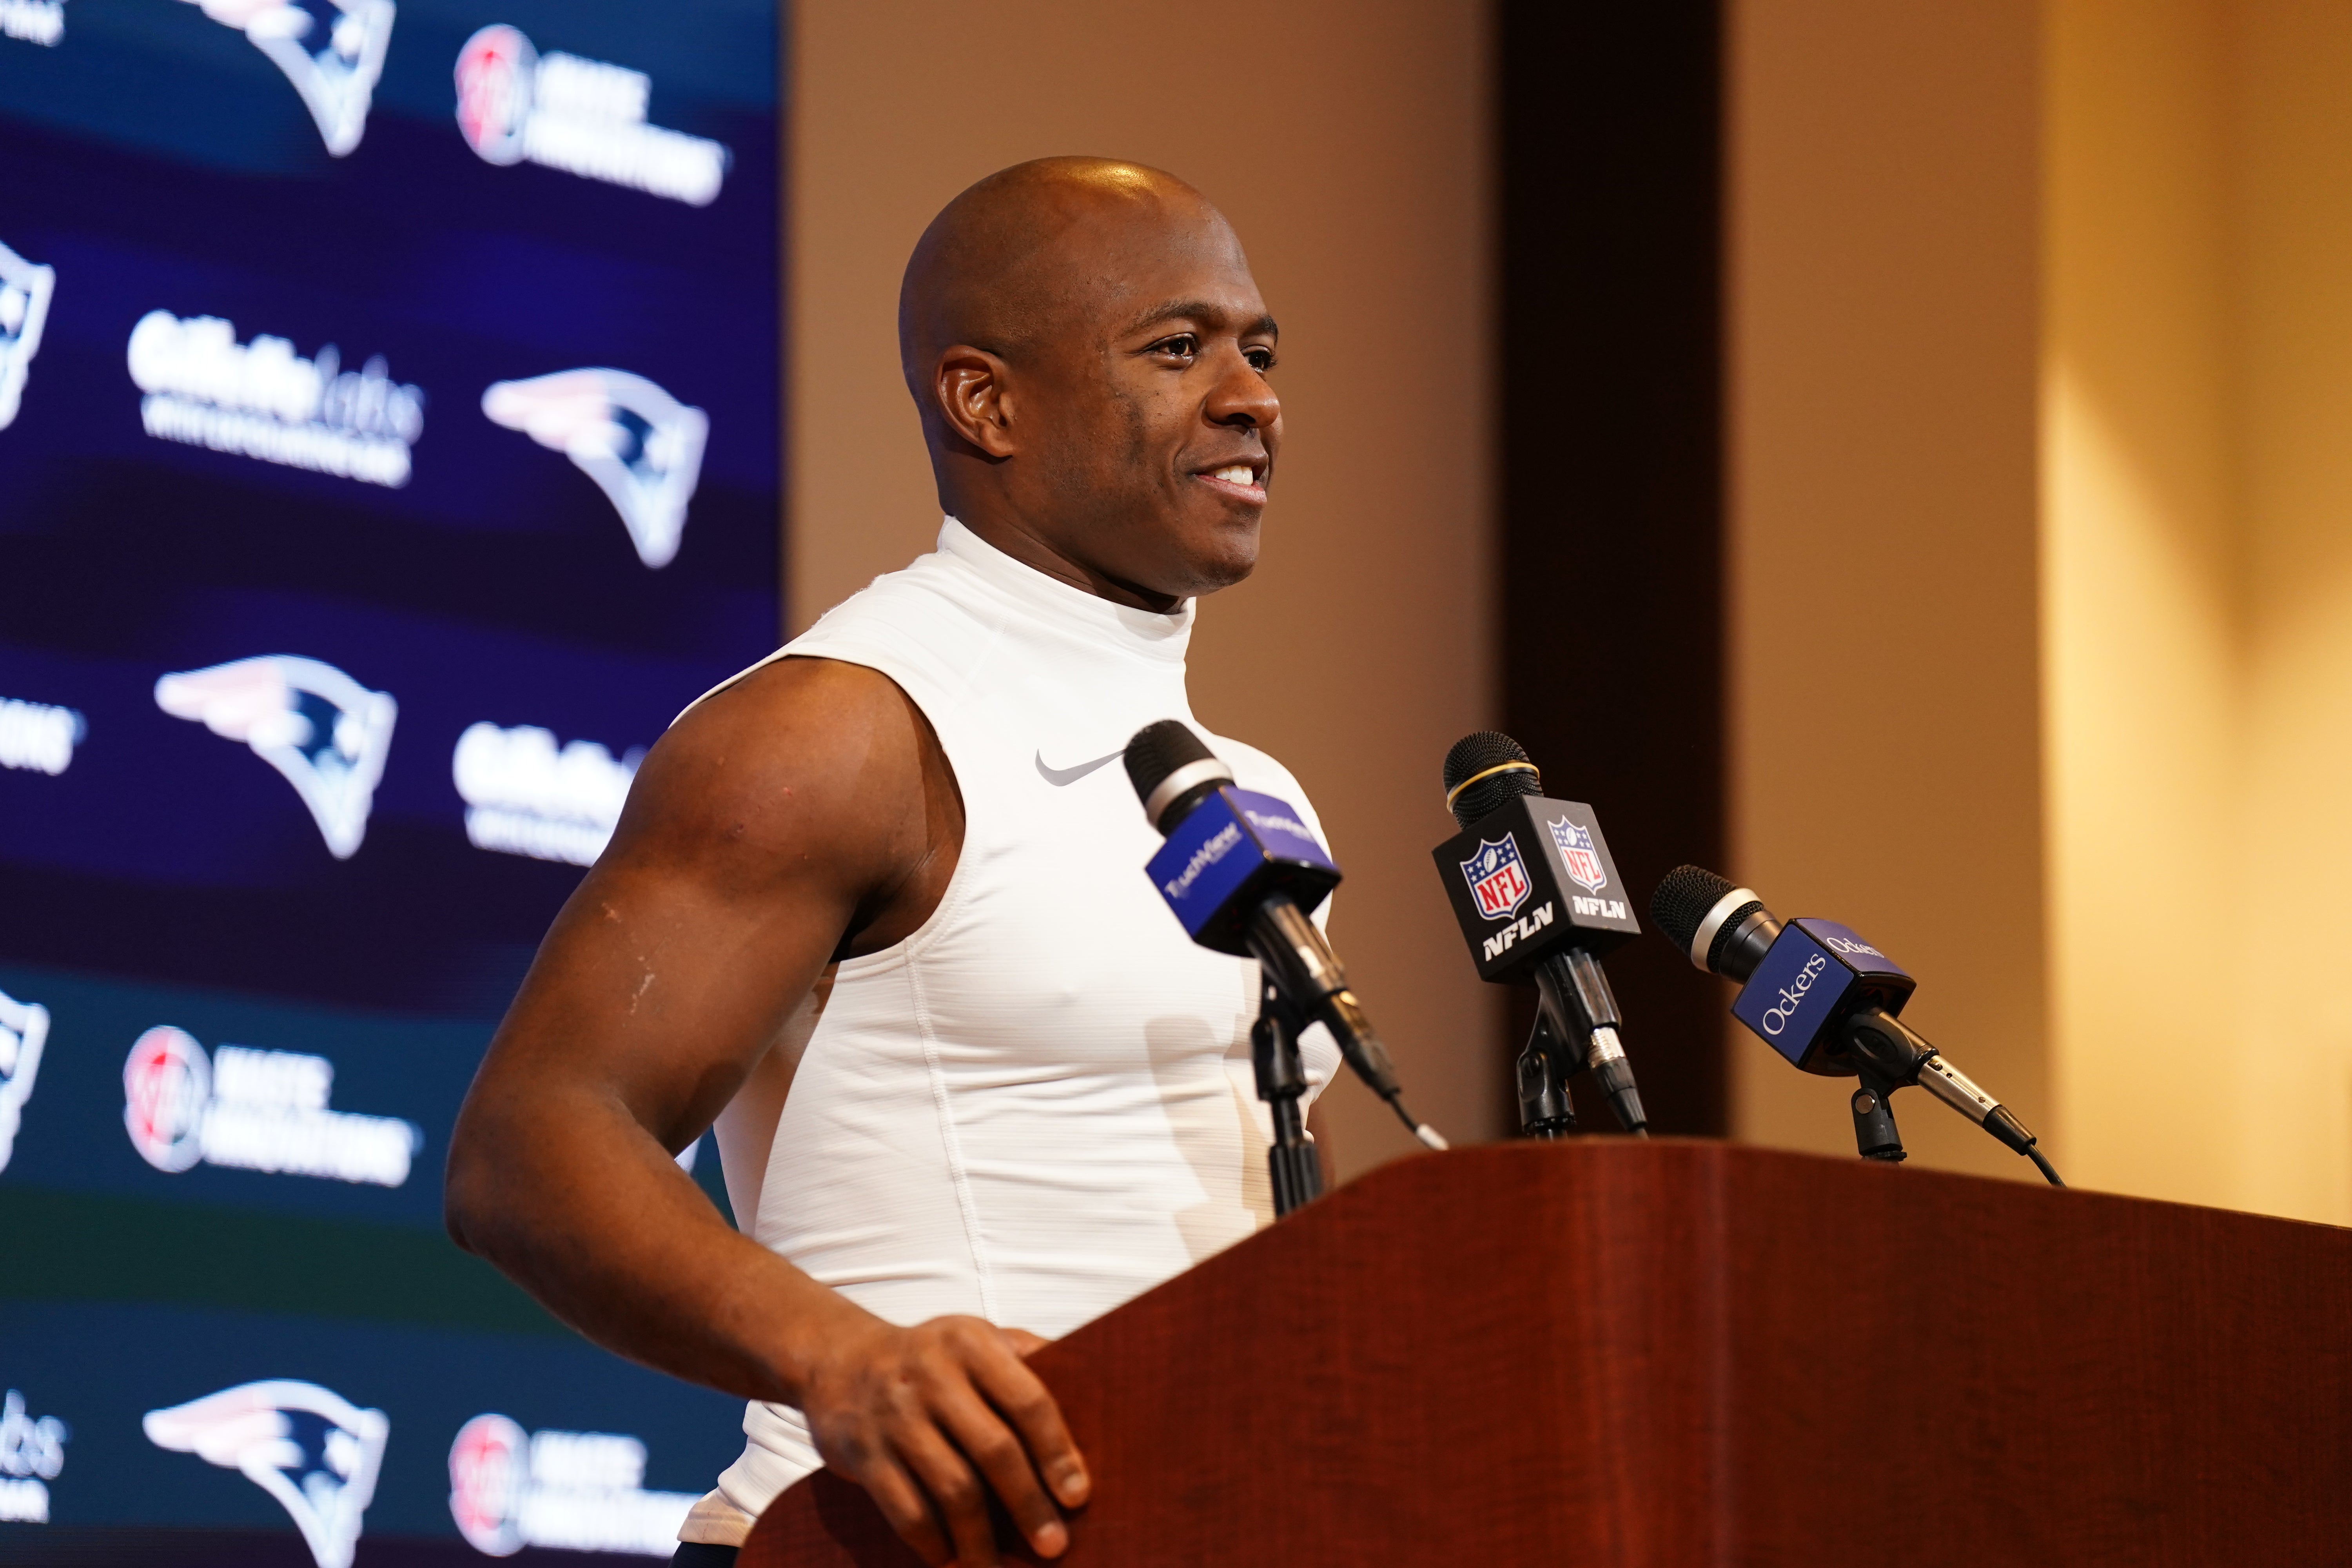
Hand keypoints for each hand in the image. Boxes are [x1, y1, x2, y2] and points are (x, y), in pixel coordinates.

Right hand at [800, 1313, 1089, 1565]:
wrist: (837, 1360)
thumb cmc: (929, 1357)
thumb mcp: (976, 1337)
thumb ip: (1028, 1356)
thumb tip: (1093, 1391)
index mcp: (971, 1344)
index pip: (1028, 1401)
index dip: (1057, 1451)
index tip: (1078, 1496)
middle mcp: (932, 1376)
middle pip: (993, 1450)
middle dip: (1028, 1505)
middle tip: (1053, 1546)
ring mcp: (894, 1416)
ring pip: (950, 1489)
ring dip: (980, 1538)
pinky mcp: (863, 1454)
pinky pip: (905, 1509)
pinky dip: (932, 1541)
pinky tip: (949, 1557)